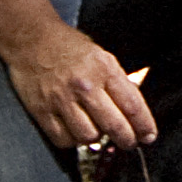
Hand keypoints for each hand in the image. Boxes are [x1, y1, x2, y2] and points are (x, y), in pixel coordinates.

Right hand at [3, 20, 158, 153]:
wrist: (32, 40)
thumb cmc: (69, 48)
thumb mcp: (102, 56)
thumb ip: (118, 82)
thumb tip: (136, 110)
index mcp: (104, 69)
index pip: (132, 105)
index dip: (144, 126)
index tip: (148, 136)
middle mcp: (84, 85)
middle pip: (114, 125)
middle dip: (127, 140)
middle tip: (129, 142)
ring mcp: (61, 99)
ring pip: (88, 137)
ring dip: (97, 139)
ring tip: (98, 131)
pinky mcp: (42, 111)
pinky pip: (64, 139)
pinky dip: (73, 140)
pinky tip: (76, 130)